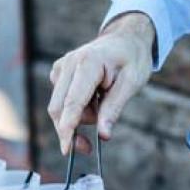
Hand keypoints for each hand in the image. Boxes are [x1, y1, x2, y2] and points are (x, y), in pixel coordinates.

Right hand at [48, 12, 155, 153]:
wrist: (124, 39)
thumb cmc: (131, 59)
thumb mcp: (131, 83)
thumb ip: (114, 108)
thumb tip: (103, 135)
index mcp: (88, 63)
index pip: (72, 103)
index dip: (67, 129)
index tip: (67, 149)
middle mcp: (68, 64)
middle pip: (58, 108)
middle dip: (71, 131)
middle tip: (88, 147)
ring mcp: (61, 68)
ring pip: (59, 107)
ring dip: (78, 118)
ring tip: (102, 106)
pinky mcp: (59, 73)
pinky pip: (61, 101)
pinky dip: (76, 109)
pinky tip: (93, 100)